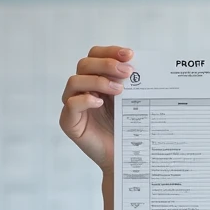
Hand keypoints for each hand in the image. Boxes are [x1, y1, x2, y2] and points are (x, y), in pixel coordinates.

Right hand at [59, 45, 132, 173]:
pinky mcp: (69, 122)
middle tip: (127, 72)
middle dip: (107, 64)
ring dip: (98, 81)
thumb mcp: (131, 100)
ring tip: (119, 90)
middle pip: (84, 64)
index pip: (96, 55)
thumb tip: (140, 63)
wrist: (124, 158)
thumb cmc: (127, 128)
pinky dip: (85, 99)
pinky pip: (71, 104)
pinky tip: (99, 102)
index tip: (130, 54)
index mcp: (96, 79)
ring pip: (75, 81)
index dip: (110, 51)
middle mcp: (82, 89)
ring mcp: (73, 105)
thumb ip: (131, 83)